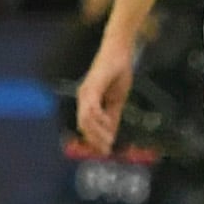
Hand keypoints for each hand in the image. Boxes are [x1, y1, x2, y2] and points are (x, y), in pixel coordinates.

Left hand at [73, 26, 136, 155]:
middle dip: (95, 140)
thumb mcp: (117, 99)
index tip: (104, 151)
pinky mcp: (92, 86)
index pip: (86, 126)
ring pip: (86, 119)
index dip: (94, 140)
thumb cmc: (117, 73)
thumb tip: (111, 134)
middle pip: (83, 126)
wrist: (119, 52)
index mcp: (87, 101)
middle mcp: (83, 97)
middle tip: (106, 150)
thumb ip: (112, 116)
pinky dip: (100, 119)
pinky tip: (109, 124)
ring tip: (109, 140)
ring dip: (98, 132)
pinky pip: (92, 108)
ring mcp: (86, 91)